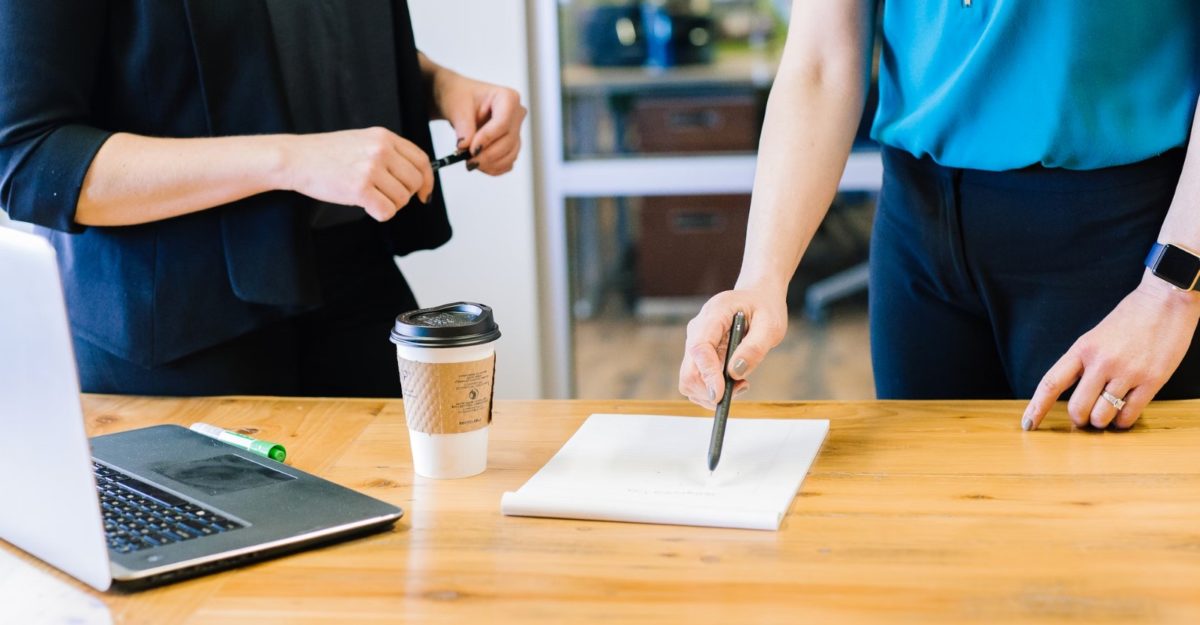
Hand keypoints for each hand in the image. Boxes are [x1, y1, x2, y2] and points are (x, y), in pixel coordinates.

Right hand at [281, 127, 433, 221]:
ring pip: (401, 199)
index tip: (423, 193)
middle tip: (385, 196)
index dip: (427, 180)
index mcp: (384, 137)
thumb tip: (415, 178)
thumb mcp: (362, 141)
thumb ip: (388, 153)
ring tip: (369, 197)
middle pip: (414, 182)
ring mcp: (371, 169)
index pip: (421, 160)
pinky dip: (379, 214)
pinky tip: (366, 205)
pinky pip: (387, 211)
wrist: (296, 158)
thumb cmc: (326, 153)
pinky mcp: (360, 189)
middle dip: (404, 195)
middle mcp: (381, 150)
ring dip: (389, 204)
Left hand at [429, 69, 525, 174]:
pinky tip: (479, 165)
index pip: (503, 123)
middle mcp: (517, 114)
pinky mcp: (512, 145)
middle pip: (508, 141)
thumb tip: (465, 146)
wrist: (459, 102)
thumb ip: (463, 127)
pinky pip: (508, 162)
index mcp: (508, 97)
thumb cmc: (460, 97)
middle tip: (467, 161)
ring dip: (490, 163)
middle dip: (487, 154)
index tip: (471, 149)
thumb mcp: (457, 107)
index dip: (488, 138)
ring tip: (470, 163)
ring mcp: (517, 131)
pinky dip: (494, 167)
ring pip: (510, 154)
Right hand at [679, 287, 788, 409]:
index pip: (699, 348)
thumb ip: (755, 348)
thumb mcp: (771, 325)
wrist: (756, 298)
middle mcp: (697, 330)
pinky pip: (697, 382)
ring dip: (713, 392)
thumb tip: (735, 373)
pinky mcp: (698, 356)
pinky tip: (734, 380)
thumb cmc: (764, 308)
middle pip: (689, 371)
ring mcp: (694, 343)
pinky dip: (714, 390)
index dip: (707, 374)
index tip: (720, 395)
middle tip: (742, 387)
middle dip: (710, 390)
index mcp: (714, 314)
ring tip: (741, 382)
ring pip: (690, 381)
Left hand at [1023, 275, 1199, 430]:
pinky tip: (1123, 415)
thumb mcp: (1095, 337)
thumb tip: (1072, 394)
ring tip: (1107, 415)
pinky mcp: (1152, 380)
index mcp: (1082, 349)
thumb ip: (1082, 363)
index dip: (1037, 407)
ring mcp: (1127, 372)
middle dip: (1079, 419)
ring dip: (1102, 422)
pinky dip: (1123, 421)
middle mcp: (1101, 362)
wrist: (1165, 302)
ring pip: (1102, 415)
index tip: (1027, 424)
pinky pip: (1129, 414)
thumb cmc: (1129, 320)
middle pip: (1077, 408)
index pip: (1051, 383)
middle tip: (1085, 418)